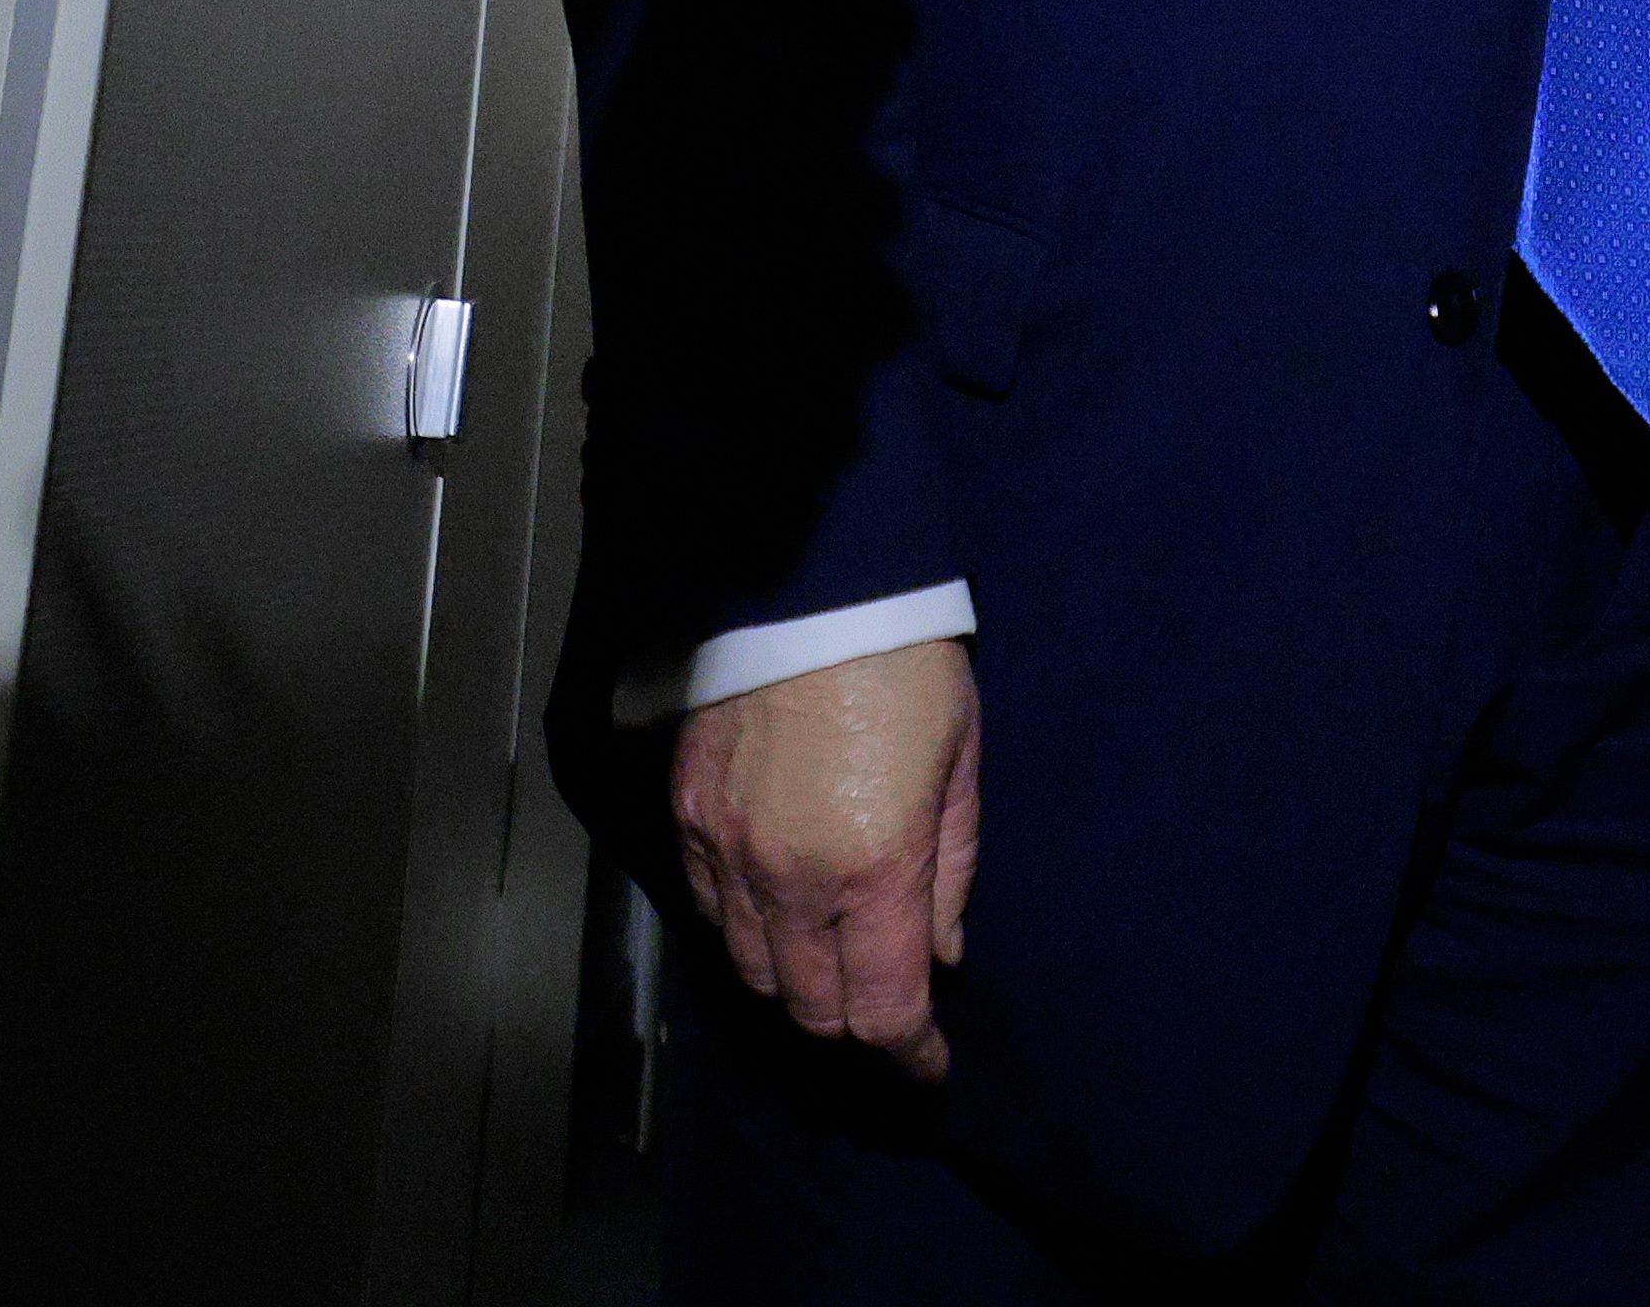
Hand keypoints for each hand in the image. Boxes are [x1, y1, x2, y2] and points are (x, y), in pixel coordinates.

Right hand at [669, 633, 976, 1080]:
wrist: (811, 581)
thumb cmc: (908, 665)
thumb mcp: (960, 763)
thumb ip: (952, 869)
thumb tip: (942, 952)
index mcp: (876, 868)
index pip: (884, 1011)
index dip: (912, 1057)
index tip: (931, 1068)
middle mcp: (793, 879)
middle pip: (813, 1010)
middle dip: (858, 1029)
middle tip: (888, 1017)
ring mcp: (730, 852)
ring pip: (755, 972)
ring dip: (799, 988)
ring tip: (834, 970)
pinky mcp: (689, 818)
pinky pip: (713, 914)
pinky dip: (748, 934)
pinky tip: (779, 915)